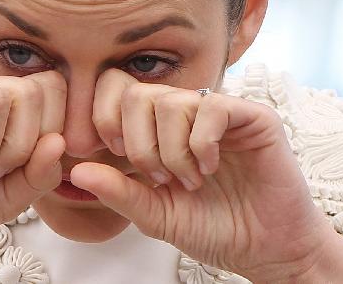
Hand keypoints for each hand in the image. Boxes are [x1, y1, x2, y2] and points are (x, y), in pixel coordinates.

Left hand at [70, 68, 342, 281]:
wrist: (266, 251)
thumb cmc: (215, 230)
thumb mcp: (156, 215)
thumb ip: (119, 191)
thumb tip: (76, 171)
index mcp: (160, 128)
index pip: (118, 92)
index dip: (109, 122)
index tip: (120, 159)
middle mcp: (188, 113)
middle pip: (139, 94)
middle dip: (140, 143)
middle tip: (159, 177)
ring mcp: (220, 112)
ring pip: (173, 102)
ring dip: (173, 150)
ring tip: (190, 180)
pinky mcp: (253, 116)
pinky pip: (212, 107)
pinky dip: (201, 143)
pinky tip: (209, 167)